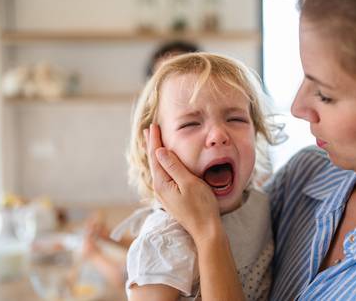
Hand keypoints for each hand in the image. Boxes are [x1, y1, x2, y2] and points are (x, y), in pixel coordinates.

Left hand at [145, 124, 221, 241]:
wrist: (206, 230)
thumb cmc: (201, 206)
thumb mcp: (189, 183)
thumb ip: (174, 166)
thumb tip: (160, 151)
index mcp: (162, 183)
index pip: (156, 156)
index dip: (155, 140)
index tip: (153, 126)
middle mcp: (160, 189)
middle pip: (154, 162)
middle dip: (152, 145)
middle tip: (148, 130)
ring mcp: (165, 195)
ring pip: (158, 169)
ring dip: (156, 154)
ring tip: (153, 143)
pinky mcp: (172, 198)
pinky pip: (163, 176)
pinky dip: (162, 165)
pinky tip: (163, 164)